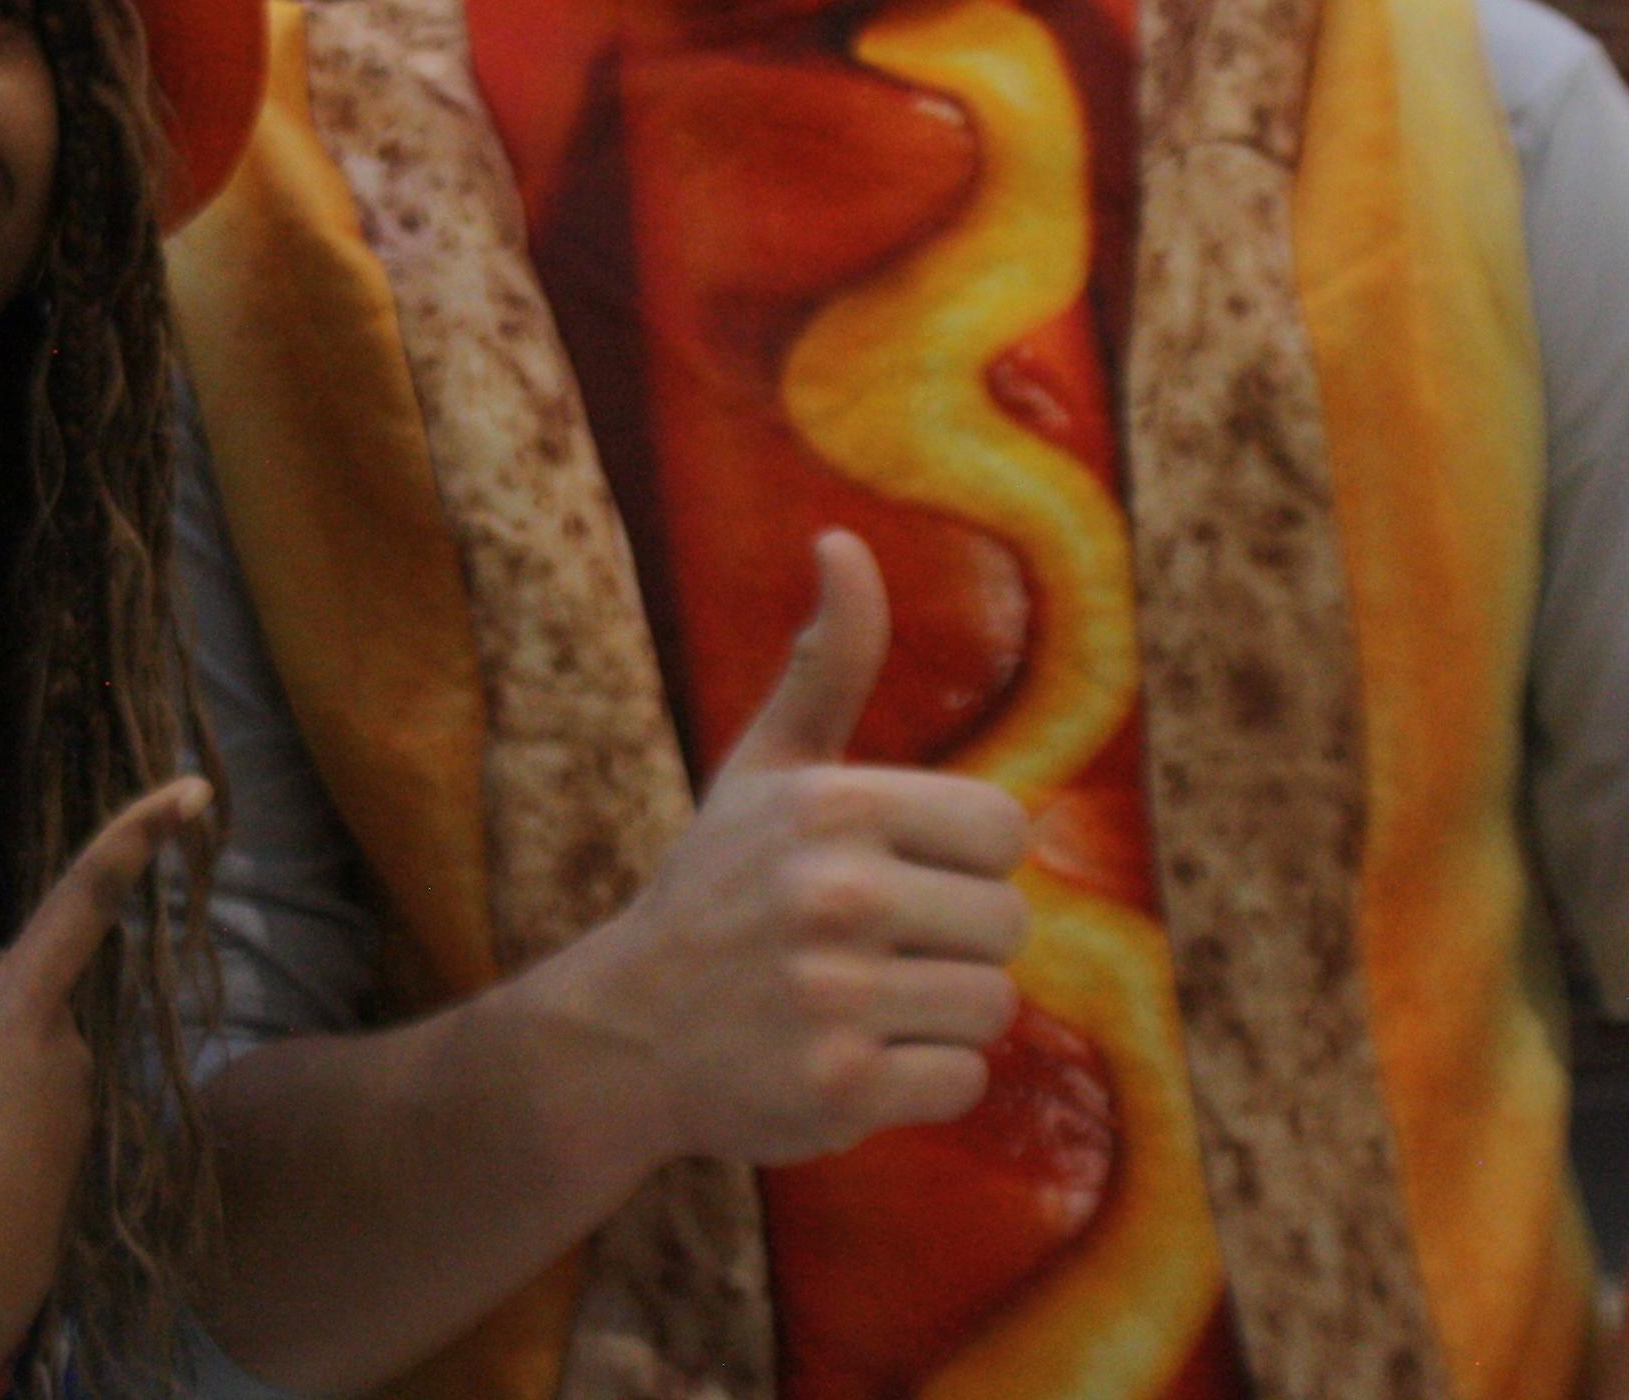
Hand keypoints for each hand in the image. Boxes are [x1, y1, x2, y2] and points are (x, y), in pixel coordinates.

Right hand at [548, 529, 1030, 1168]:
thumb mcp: (764, 769)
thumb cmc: (715, 891)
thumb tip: (844, 539)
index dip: (961, 859)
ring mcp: (834, 997)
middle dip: (952, 943)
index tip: (894, 874)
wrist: (619, 1033)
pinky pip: (961, 1082)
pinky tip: (847, 1060)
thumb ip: (827, 661)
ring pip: (991, 1007)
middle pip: (1009, 925)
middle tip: (868, 950)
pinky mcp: (838, 1089)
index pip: (1005, 831)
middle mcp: (836, 894)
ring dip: (936, 1016)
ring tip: (857, 1005)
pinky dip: (916, 1083)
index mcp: (832, 805)